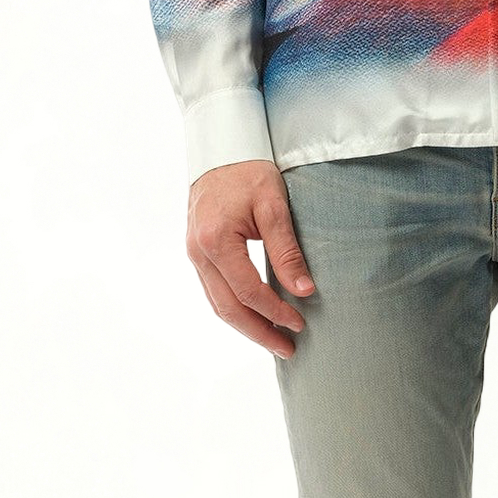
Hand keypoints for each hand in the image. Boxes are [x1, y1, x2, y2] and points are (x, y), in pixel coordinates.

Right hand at [186, 159, 315, 358]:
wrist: (221, 148)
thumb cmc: (249, 171)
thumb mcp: (274, 206)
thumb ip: (287, 251)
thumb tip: (304, 291)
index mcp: (216, 240)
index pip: (248, 291)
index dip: (275, 312)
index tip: (300, 324)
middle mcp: (198, 252)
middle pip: (227, 308)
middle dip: (259, 332)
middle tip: (288, 350)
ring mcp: (193, 254)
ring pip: (217, 304)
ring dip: (246, 326)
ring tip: (274, 341)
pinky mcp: (197, 252)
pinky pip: (214, 291)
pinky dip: (235, 309)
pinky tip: (256, 318)